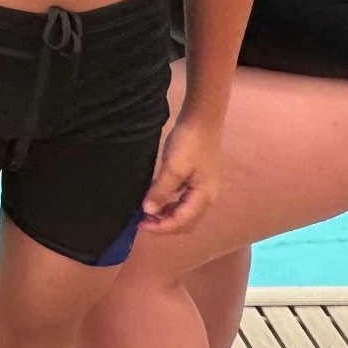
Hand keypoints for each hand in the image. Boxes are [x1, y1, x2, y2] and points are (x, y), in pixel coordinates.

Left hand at [142, 112, 220, 232]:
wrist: (202, 120)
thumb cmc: (189, 143)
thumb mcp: (173, 167)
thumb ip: (161, 190)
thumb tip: (148, 210)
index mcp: (203, 197)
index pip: (182, 222)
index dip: (161, 227)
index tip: (141, 224)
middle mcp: (207, 197)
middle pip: (186, 221)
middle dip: (165, 225)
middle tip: (142, 221)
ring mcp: (203, 189)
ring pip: (185, 212)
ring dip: (167, 216)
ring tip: (148, 213)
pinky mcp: (198, 181)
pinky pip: (184, 201)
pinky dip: (171, 205)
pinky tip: (158, 200)